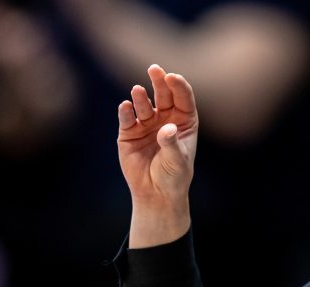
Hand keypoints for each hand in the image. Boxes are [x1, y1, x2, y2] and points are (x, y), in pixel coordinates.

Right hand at [118, 65, 197, 247]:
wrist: (156, 193)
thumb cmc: (173, 176)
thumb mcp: (177, 161)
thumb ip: (171, 144)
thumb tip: (166, 128)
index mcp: (184, 121)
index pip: (182, 98)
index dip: (178, 85)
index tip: (172, 77)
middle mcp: (165, 118)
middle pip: (163, 94)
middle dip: (159, 81)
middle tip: (154, 69)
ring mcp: (146, 124)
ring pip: (143, 104)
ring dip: (140, 97)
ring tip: (137, 91)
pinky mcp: (128, 132)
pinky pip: (126, 118)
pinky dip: (125, 112)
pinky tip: (126, 106)